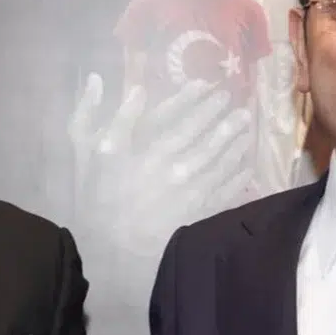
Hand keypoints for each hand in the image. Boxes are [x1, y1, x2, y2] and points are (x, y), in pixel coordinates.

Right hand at [68, 73, 254, 255]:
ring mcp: (190, 190)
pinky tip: (246, 168)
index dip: (196, 101)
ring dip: (235, 143)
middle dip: (223, 120)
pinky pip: (225, 191)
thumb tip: (118, 85)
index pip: (179, 118)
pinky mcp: (198, 212)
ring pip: (220, 161)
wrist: (112, 249)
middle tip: (238, 105)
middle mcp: (175, 165)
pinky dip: (238, 178)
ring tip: (246, 129)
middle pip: (205, 137)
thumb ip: (101, 116)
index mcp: (150, 149)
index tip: (210, 87)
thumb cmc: (96, 198)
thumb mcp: (88, 151)